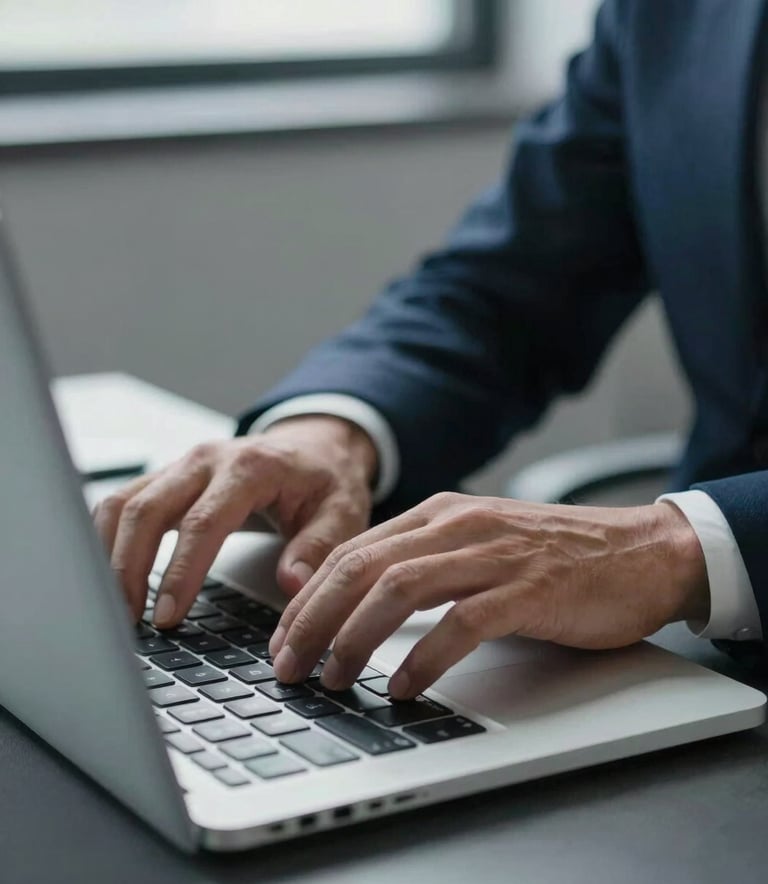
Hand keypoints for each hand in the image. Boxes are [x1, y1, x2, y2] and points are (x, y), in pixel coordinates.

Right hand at [92, 415, 376, 626]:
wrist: (315, 447)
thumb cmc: (326, 481)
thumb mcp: (342, 513)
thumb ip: (317, 547)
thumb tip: (291, 583)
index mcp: (250, 467)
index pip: (203, 522)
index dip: (181, 572)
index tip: (168, 616)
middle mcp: (208, 460)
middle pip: (147, 509)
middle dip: (130, 568)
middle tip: (129, 621)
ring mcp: (183, 466)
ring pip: (125, 503)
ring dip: (110, 554)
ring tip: (115, 606)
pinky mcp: (169, 477)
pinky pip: (124, 502)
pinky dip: (107, 537)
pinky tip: (109, 574)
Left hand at [269, 492, 708, 698]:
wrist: (639, 551)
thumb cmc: (555, 555)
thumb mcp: (478, 542)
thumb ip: (426, 560)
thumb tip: (363, 603)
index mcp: (440, 514)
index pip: (352, 552)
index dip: (308, 597)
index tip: (284, 637)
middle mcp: (458, 527)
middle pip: (362, 569)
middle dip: (313, 620)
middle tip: (288, 664)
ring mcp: (493, 556)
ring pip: (399, 590)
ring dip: (355, 638)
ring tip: (333, 678)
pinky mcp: (528, 591)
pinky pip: (460, 623)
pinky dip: (425, 658)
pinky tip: (404, 686)